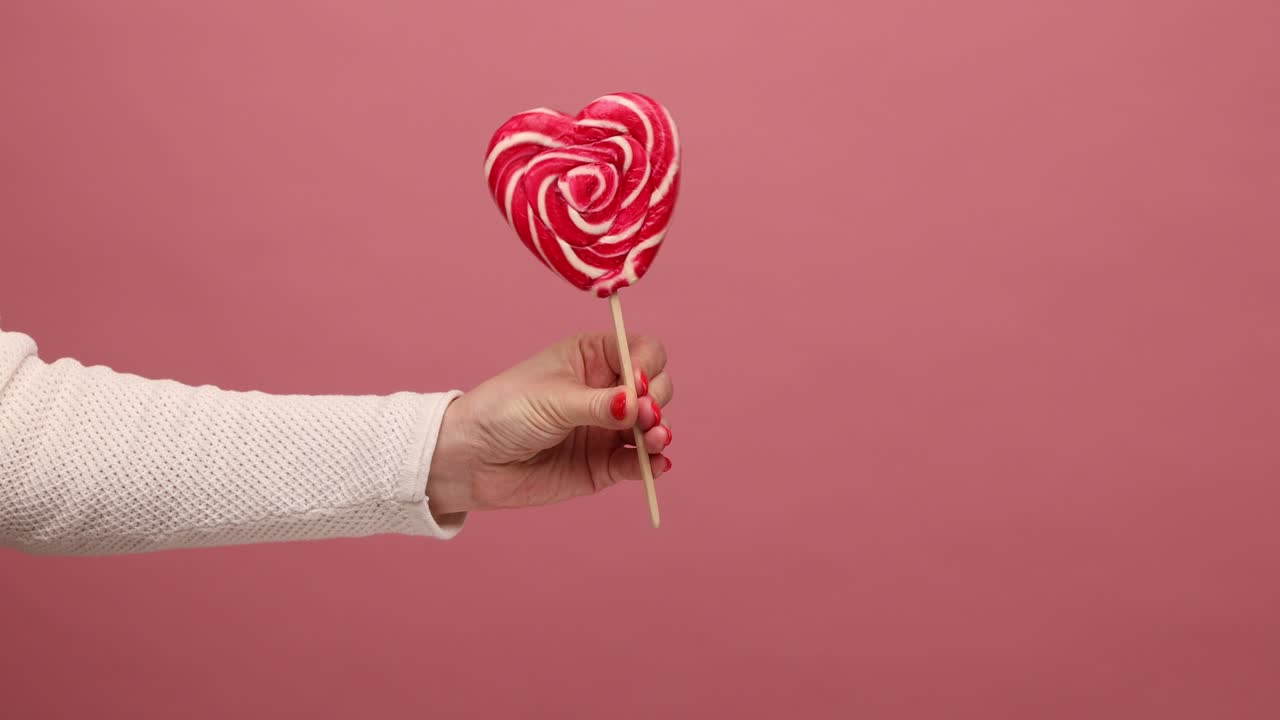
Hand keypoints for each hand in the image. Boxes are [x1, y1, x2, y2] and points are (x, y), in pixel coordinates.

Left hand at [426, 333, 673, 514]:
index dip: (647, 366)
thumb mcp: (553, 399)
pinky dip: (652, 464)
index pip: (642, 351)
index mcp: (593, 357)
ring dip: (660, 433)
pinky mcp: (603, 464)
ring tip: (656, 439)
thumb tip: (638, 404)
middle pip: (656, 387)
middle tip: (643, 415)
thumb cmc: (504, 412)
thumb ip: (599, 405)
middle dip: (656, 400)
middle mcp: (605, 390)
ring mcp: (607, 428)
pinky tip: (657, 464)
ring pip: (653, 427)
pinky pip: (638, 463)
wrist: (471, 460)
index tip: (637, 384)